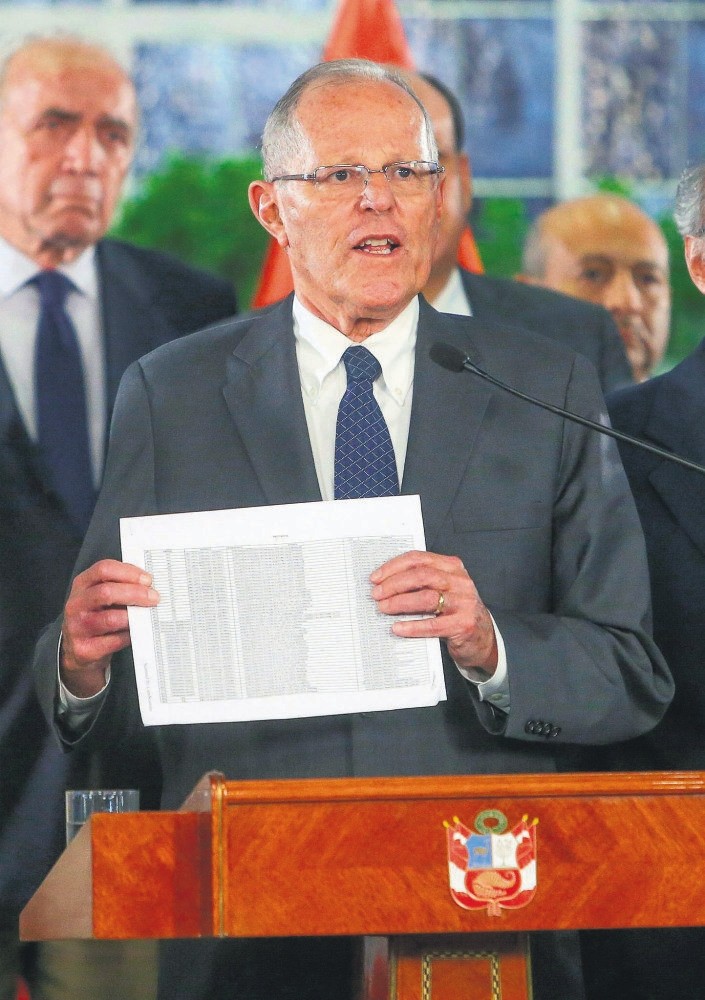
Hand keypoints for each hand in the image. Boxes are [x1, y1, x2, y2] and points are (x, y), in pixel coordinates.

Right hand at [60, 559, 159, 697]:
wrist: (78, 649)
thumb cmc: (97, 617)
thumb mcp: (101, 597)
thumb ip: (120, 586)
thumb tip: (149, 585)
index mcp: (82, 585)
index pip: (103, 569)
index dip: (128, 572)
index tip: (147, 580)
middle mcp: (76, 604)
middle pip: (106, 592)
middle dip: (135, 593)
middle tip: (154, 598)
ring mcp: (77, 628)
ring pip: (111, 618)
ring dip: (134, 616)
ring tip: (148, 615)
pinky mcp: (84, 649)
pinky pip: (115, 641)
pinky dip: (130, 635)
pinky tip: (138, 632)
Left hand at [370, 550, 497, 673]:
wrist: (482, 639)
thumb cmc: (456, 612)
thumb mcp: (444, 590)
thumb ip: (422, 583)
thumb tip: (385, 584)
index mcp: (452, 567)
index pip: (419, 559)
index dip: (394, 567)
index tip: (376, 577)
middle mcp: (460, 582)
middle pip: (422, 576)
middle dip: (394, 584)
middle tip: (377, 594)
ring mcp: (464, 603)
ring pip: (427, 598)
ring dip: (400, 602)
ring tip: (383, 608)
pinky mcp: (464, 624)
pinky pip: (434, 624)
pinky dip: (413, 626)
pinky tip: (398, 628)